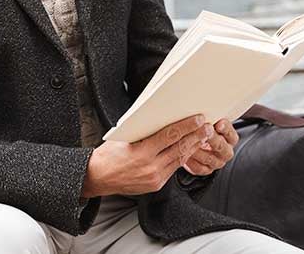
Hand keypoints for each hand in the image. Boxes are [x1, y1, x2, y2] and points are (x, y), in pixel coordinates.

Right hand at [82, 114, 216, 197]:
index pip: (169, 136)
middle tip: (207, 127)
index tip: (197, 119)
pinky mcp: (155, 185)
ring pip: (179, 159)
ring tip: (202, 137)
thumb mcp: (124, 138)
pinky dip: (182, 158)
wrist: (97, 177)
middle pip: (179, 148)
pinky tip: (188, 150)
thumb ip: (144, 132)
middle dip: (195, 136)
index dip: (186, 126)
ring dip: (192, 147)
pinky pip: (173, 169)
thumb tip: (163, 120)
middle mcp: (150, 167)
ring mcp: (154, 178)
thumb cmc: (107, 155)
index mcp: (141, 152)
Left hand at [182, 118, 237, 175]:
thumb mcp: (209, 121)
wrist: (193, 142)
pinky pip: (199, 167)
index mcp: (230, 139)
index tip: (219, 123)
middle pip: (221, 147)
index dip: (226, 129)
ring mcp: (216, 162)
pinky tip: (184, 153)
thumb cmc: (202, 128)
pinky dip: (191, 161)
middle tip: (205, 131)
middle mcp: (225, 151)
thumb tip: (204, 105)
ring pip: (209, 158)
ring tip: (189, 140)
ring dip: (198, 149)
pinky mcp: (205, 169)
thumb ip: (210, 117)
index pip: (231, 135)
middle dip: (212, 138)